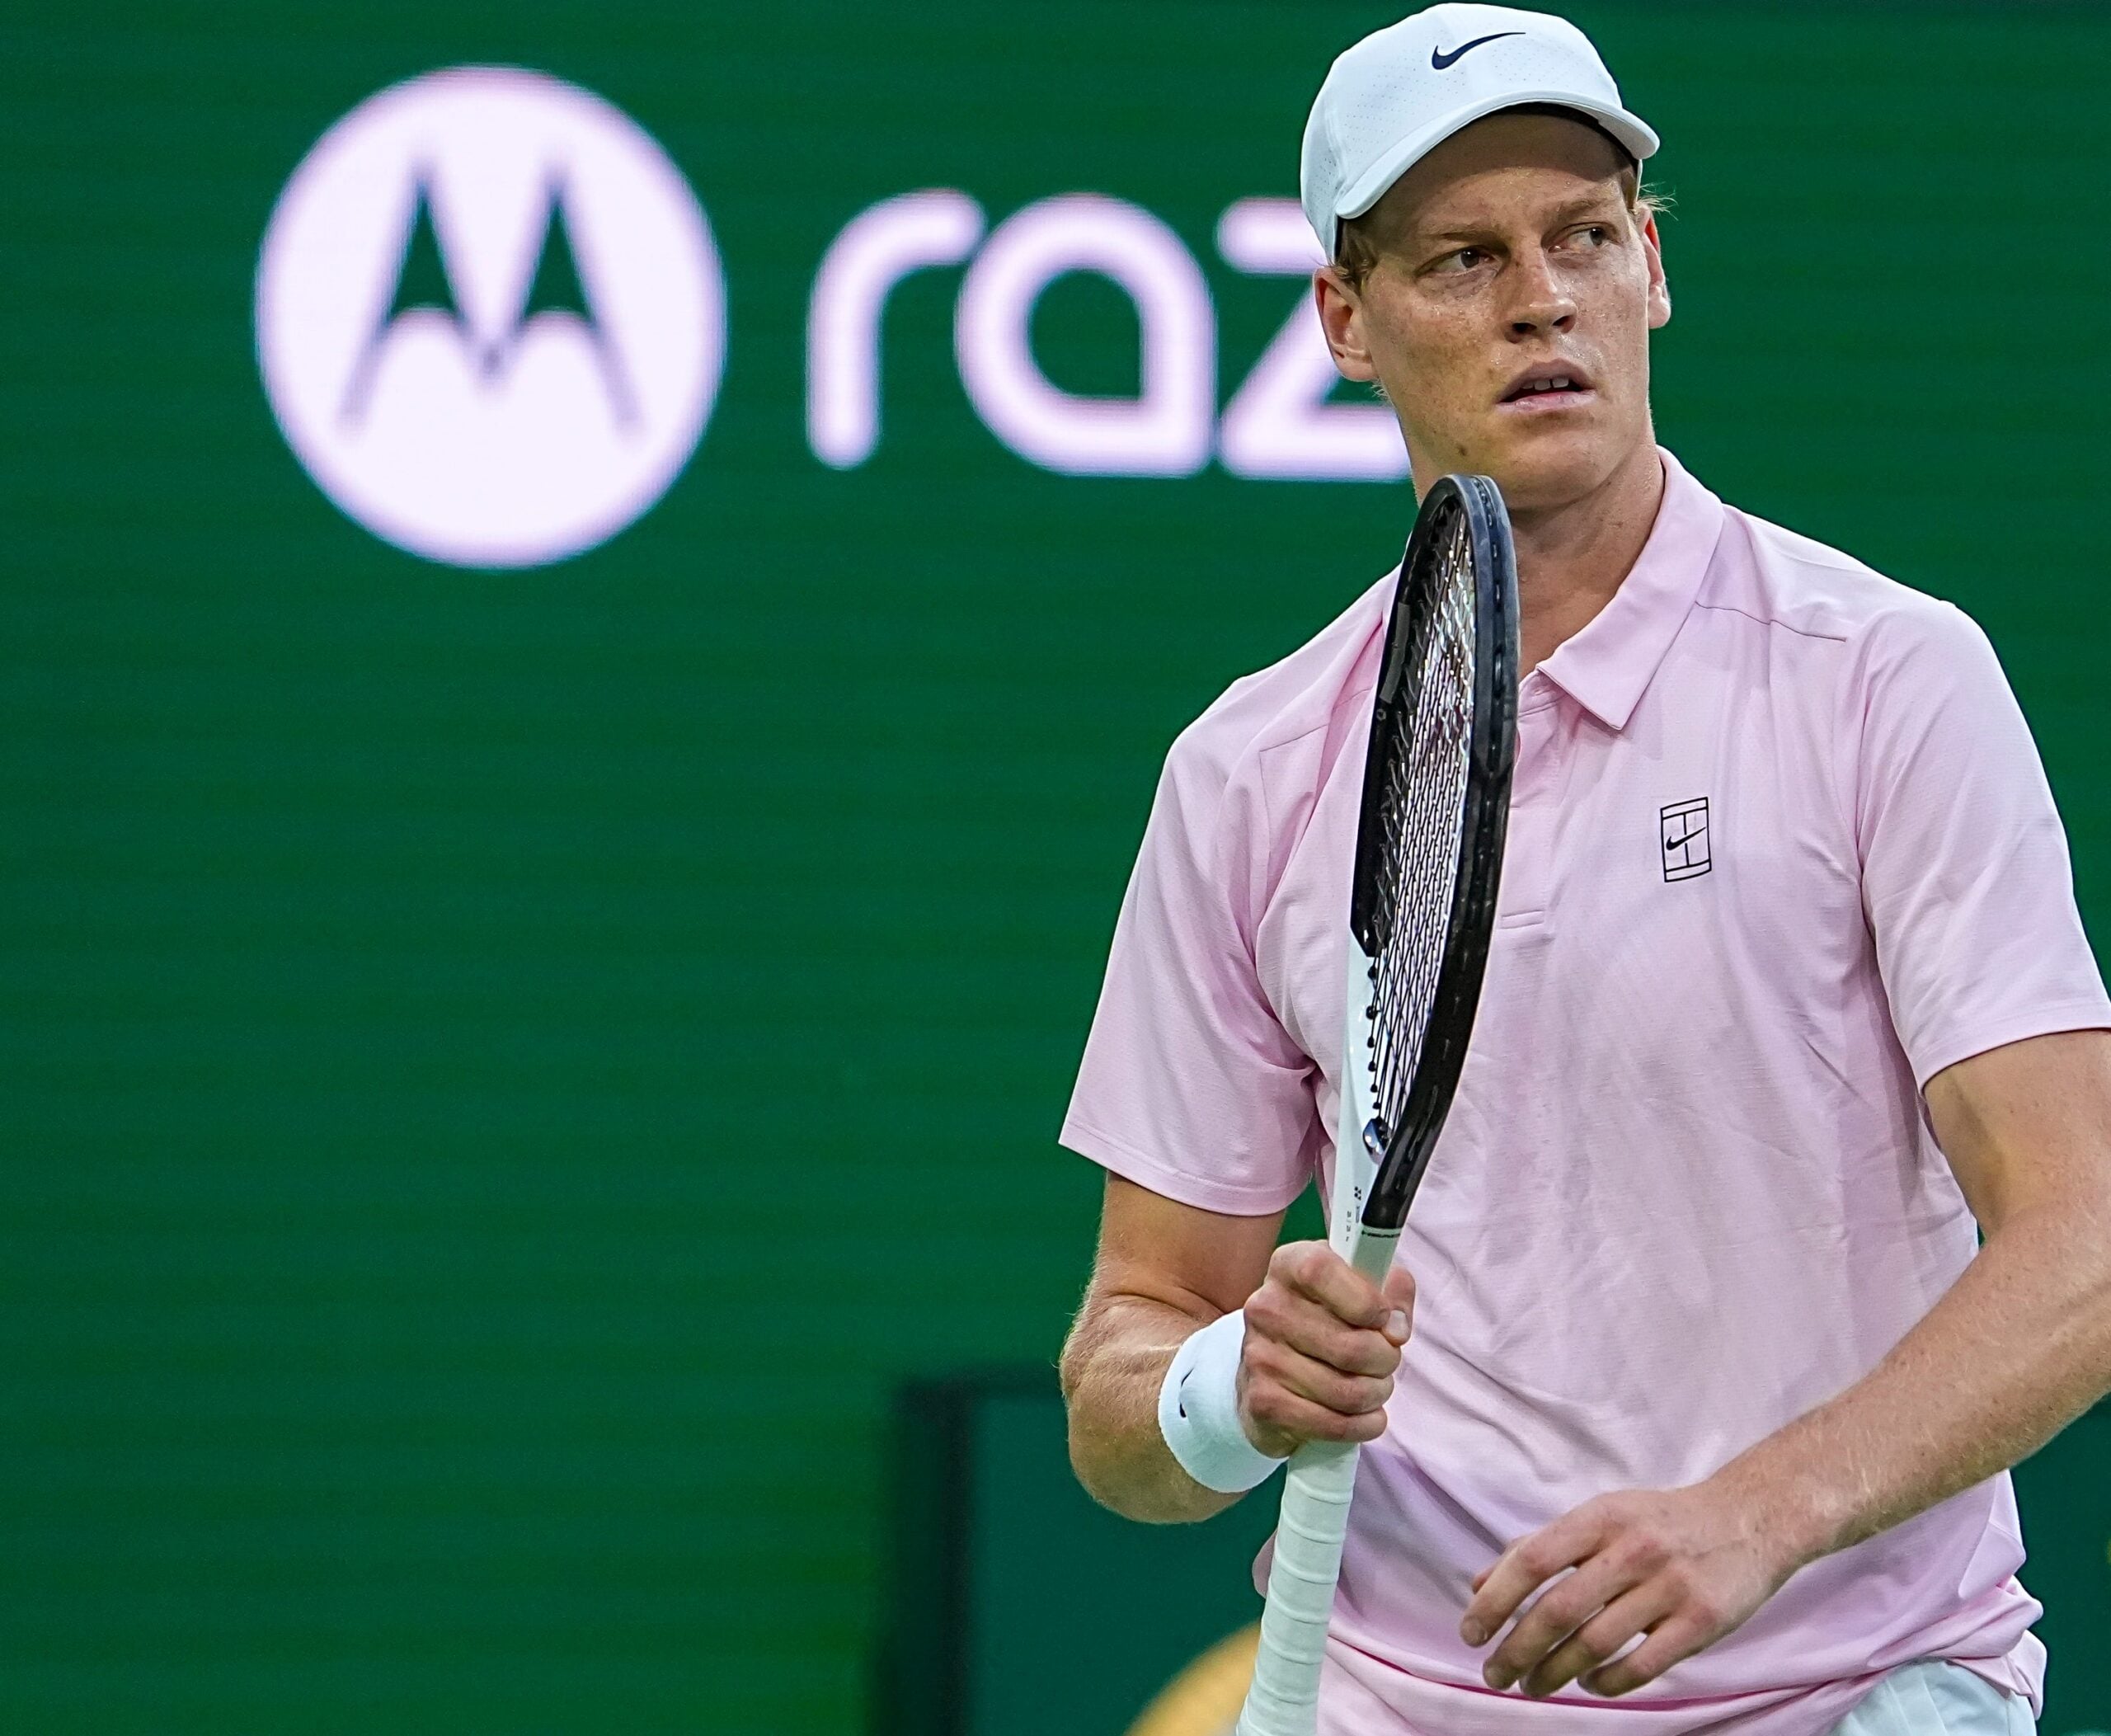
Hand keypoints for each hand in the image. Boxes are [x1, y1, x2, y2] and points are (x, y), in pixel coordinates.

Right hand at [1236, 1240, 1415, 1456]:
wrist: (1270, 1371)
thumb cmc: (1324, 1322)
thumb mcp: (1357, 1290)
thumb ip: (1389, 1291)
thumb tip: (1397, 1326)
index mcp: (1287, 1266)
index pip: (1321, 1271)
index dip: (1364, 1299)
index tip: (1385, 1318)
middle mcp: (1265, 1307)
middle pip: (1351, 1346)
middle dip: (1386, 1360)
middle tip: (1386, 1361)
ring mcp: (1259, 1356)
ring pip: (1348, 1391)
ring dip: (1377, 1394)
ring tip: (1374, 1387)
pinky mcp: (1263, 1402)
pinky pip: (1334, 1423)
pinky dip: (1364, 1425)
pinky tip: (1365, 1416)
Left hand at [1459, 1481, 1797, 1698]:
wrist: (1749, 1519)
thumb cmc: (1660, 1521)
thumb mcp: (1600, 1515)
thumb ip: (1541, 1546)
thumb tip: (1480, 1584)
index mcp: (1599, 1517)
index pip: (1532, 1560)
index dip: (1495, 1600)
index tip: (1471, 1632)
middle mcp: (1632, 1548)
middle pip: (1558, 1610)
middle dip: (1517, 1650)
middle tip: (1496, 1674)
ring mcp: (1669, 1586)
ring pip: (1595, 1644)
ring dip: (1555, 1674)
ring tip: (1534, 1686)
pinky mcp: (1701, 1622)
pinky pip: (1642, 1666)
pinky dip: (1606, 1683)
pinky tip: (1589, 1685)